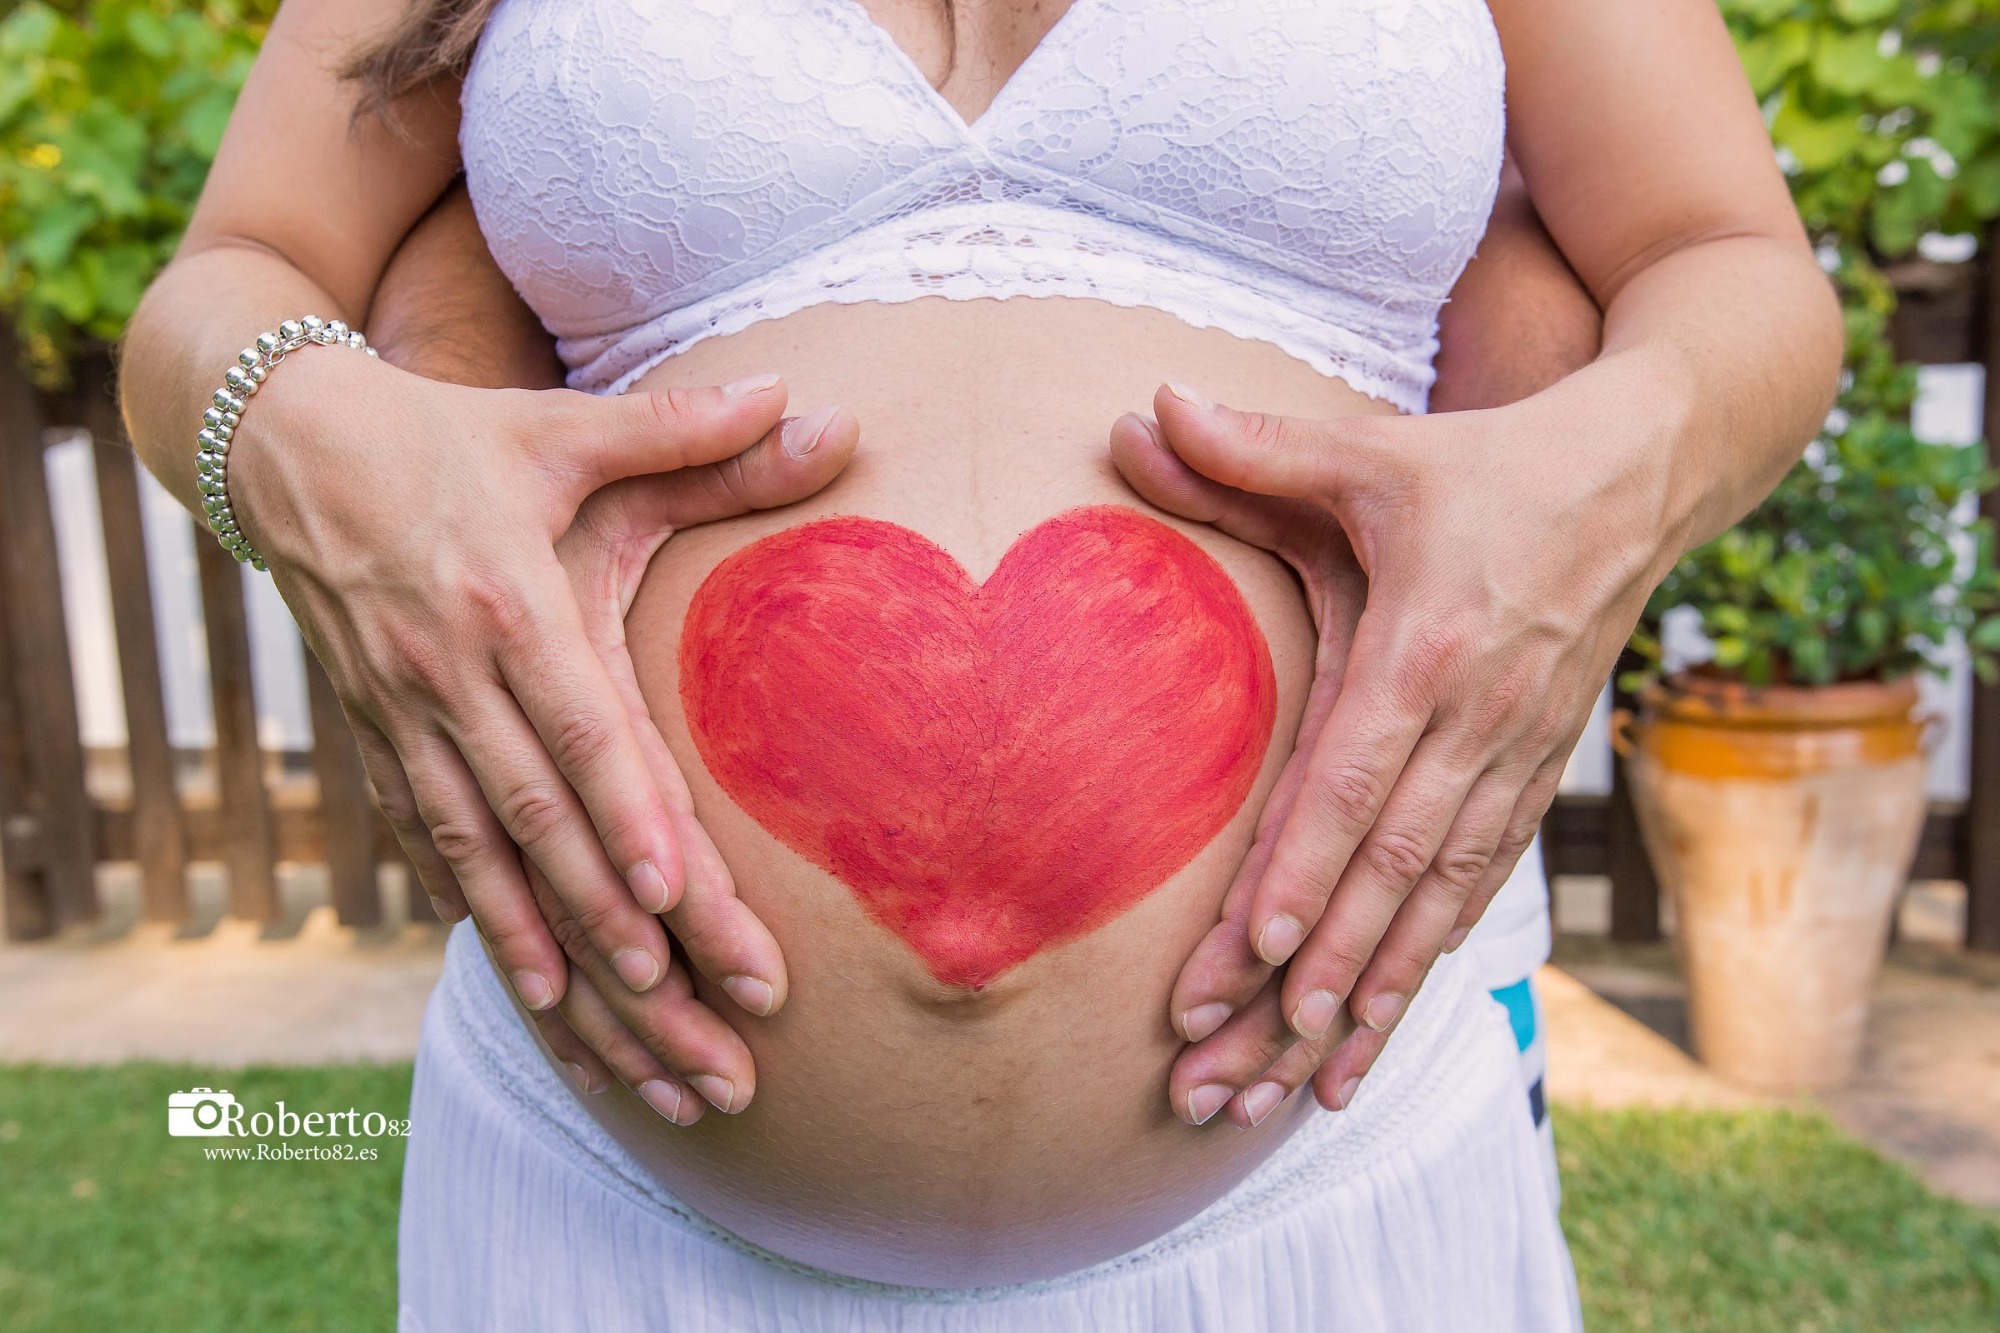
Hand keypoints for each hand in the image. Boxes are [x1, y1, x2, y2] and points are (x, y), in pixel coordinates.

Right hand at [230, 350, 850, 1115]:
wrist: (283, 446)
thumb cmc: (449, 435)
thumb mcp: (561, 425)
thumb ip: (686, 428)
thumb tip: (812, 397)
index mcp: (505, 598)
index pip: (576, 728)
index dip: (624, 817)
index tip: (680, 905)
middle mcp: (449, 675)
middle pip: (545, 828)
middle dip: (627, 939)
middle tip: (716, 1032)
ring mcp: (406, 720)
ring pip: (489, 868)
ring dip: (560, 969)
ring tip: (637, 1061)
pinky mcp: (383, 745)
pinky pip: (439, 856)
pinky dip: (490, 931)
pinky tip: (541, 1003)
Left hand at [1114, 375, 1669, 1123]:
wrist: (1638, 478)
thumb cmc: (1482, 465)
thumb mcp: (1372, 449)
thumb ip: (1253, 448)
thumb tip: (1136, 408)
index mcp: (1430, 644)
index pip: (1358, 777)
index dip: (1307, 868)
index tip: (1254, 956)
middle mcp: (1479, 721)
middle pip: (1388, 868)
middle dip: (1310, 973)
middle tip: (1229, 1063)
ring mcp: (1517, 758)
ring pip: (1438, 902)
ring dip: (1371, 997)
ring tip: (1300, 1088)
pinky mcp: (1536, 777)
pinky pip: (1478, 890)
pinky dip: (1427, 964)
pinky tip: (1376, 1030)